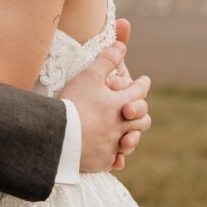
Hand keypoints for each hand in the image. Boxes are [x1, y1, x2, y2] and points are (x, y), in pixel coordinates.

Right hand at [62, 33, 150, 171]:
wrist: (61, 135)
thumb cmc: (75, 102)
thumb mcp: (90, 75)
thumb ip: (107, 60)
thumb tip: (122, 46)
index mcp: (121, 104)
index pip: (139, 92)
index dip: (142, 84)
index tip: (145, 80)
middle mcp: (121, 125)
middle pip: (142, 120)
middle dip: (141, 113)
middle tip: (136, 110)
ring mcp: (113, 144)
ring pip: (130, 141)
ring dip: (131, 137)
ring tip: (127, 135)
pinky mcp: (102, 160)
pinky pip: (113, 159)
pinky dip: (114, 157)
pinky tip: (113, 157)